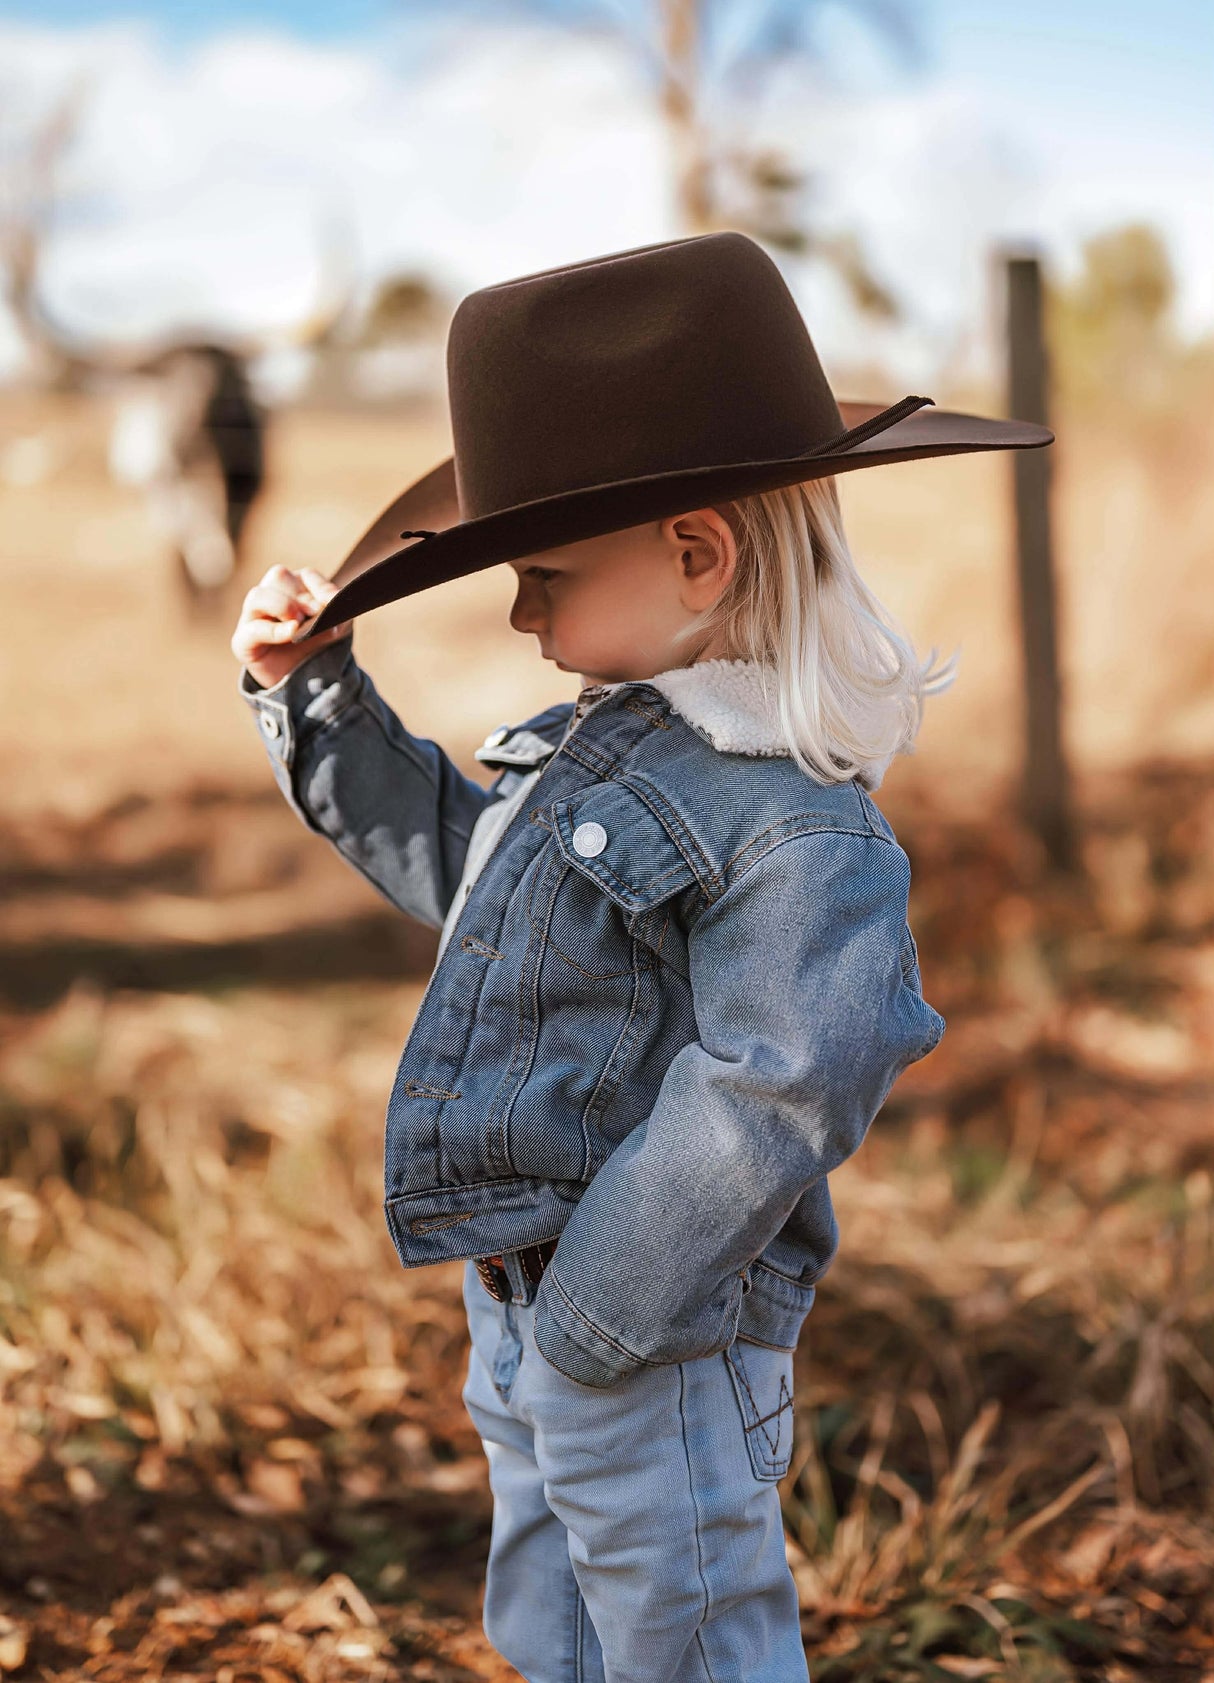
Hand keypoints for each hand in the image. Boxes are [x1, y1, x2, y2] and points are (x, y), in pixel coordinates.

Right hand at [230, 565, 351, 689]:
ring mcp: (253, 616)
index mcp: (295, 587)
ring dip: (282, 605)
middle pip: (278, 577)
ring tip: (299, 625)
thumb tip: (334, 605)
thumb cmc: (318, 647)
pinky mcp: (243, 640)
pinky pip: (253, 629)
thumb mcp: (336, 630)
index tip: (336, 602)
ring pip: (258, 596)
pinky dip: (273, 630)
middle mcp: (271, 595)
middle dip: (301, 596)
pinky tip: (291, 634)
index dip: (321, 586)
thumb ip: (337, 615)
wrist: (304, 683)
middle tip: (317, 614)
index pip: (306, 575)